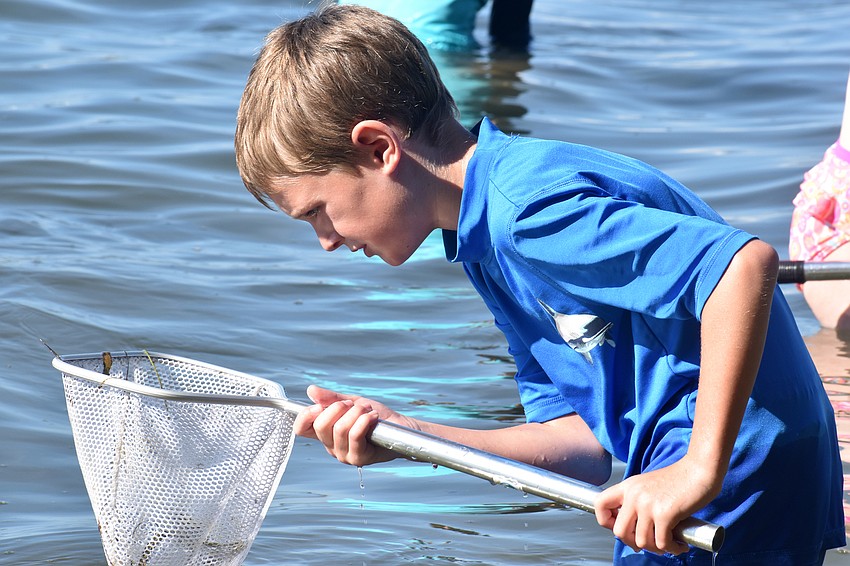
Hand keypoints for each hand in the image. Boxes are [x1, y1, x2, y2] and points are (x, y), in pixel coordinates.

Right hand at [294, 384, 416, 466]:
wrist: (401, 427)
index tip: (320, 405)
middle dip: (339, 408)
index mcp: (326, 433)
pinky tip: (373, 417)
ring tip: (368, 410)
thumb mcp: (352, 402)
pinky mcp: (359, 458)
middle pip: (320, 426)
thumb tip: (311, 390)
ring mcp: (344, 454)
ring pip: (339, 429)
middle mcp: (331, 446)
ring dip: (356, 412)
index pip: (301, 428)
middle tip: (354, 405)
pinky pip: (355, 435)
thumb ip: (331, 398)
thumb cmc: (376, 416)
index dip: (305, 415)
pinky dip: (364, 421)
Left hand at [593, 455, 719, 555]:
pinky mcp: (664, 514)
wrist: (700, 469)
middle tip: (649, 542)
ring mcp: (647, 504)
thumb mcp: (649, 485)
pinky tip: (679, 544)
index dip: (606, 521)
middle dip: (634, 543)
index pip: (600, 504)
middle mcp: (633, 495)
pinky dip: (672, 549)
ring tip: (668, 543)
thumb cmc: (680, 479)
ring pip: (641, 542)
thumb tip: (635, 528)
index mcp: (627, 486)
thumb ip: (638, 501)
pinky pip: (662, 543)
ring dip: (656, 549)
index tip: (624, 528)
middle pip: (619, 532)